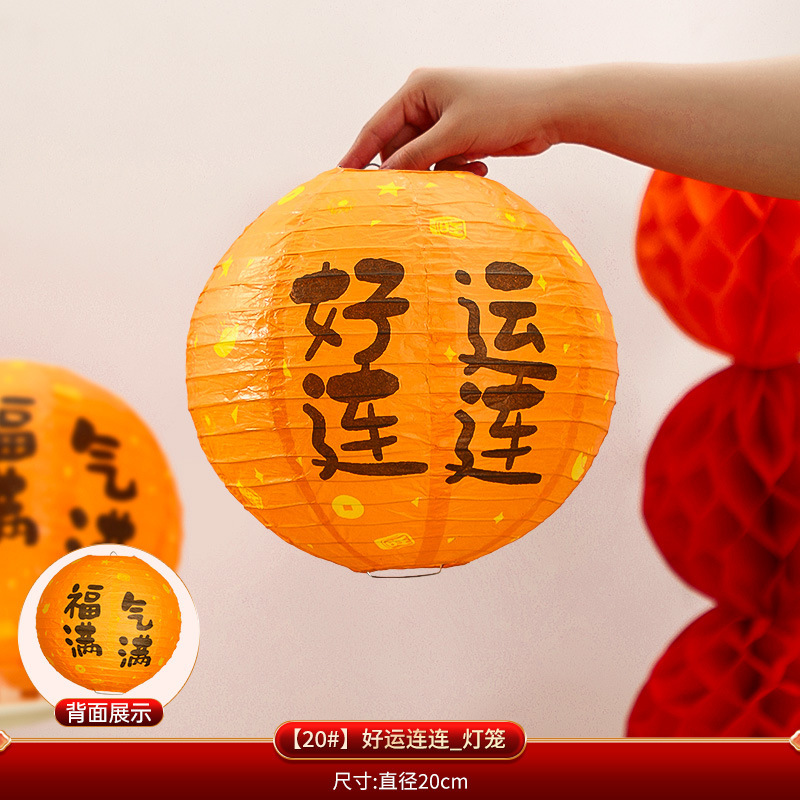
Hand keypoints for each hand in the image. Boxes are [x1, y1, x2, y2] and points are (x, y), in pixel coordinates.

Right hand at [339, 68, 564, 174]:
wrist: (551, 110)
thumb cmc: (503, 108)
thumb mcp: (454, 134)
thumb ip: (416, 156)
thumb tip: (385, 177)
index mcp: (418, 89)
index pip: (377, 127)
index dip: (357, 155)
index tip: (340, 180)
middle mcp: (427, 102)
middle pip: (400, 147)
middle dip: (410, 170)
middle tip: (418, 190)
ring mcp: (445, 120)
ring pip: (423, 160)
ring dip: (439, 173)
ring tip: (466, 169)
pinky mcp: (461, 136)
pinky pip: (443, 163)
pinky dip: (456, 171)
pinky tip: (480, 167)